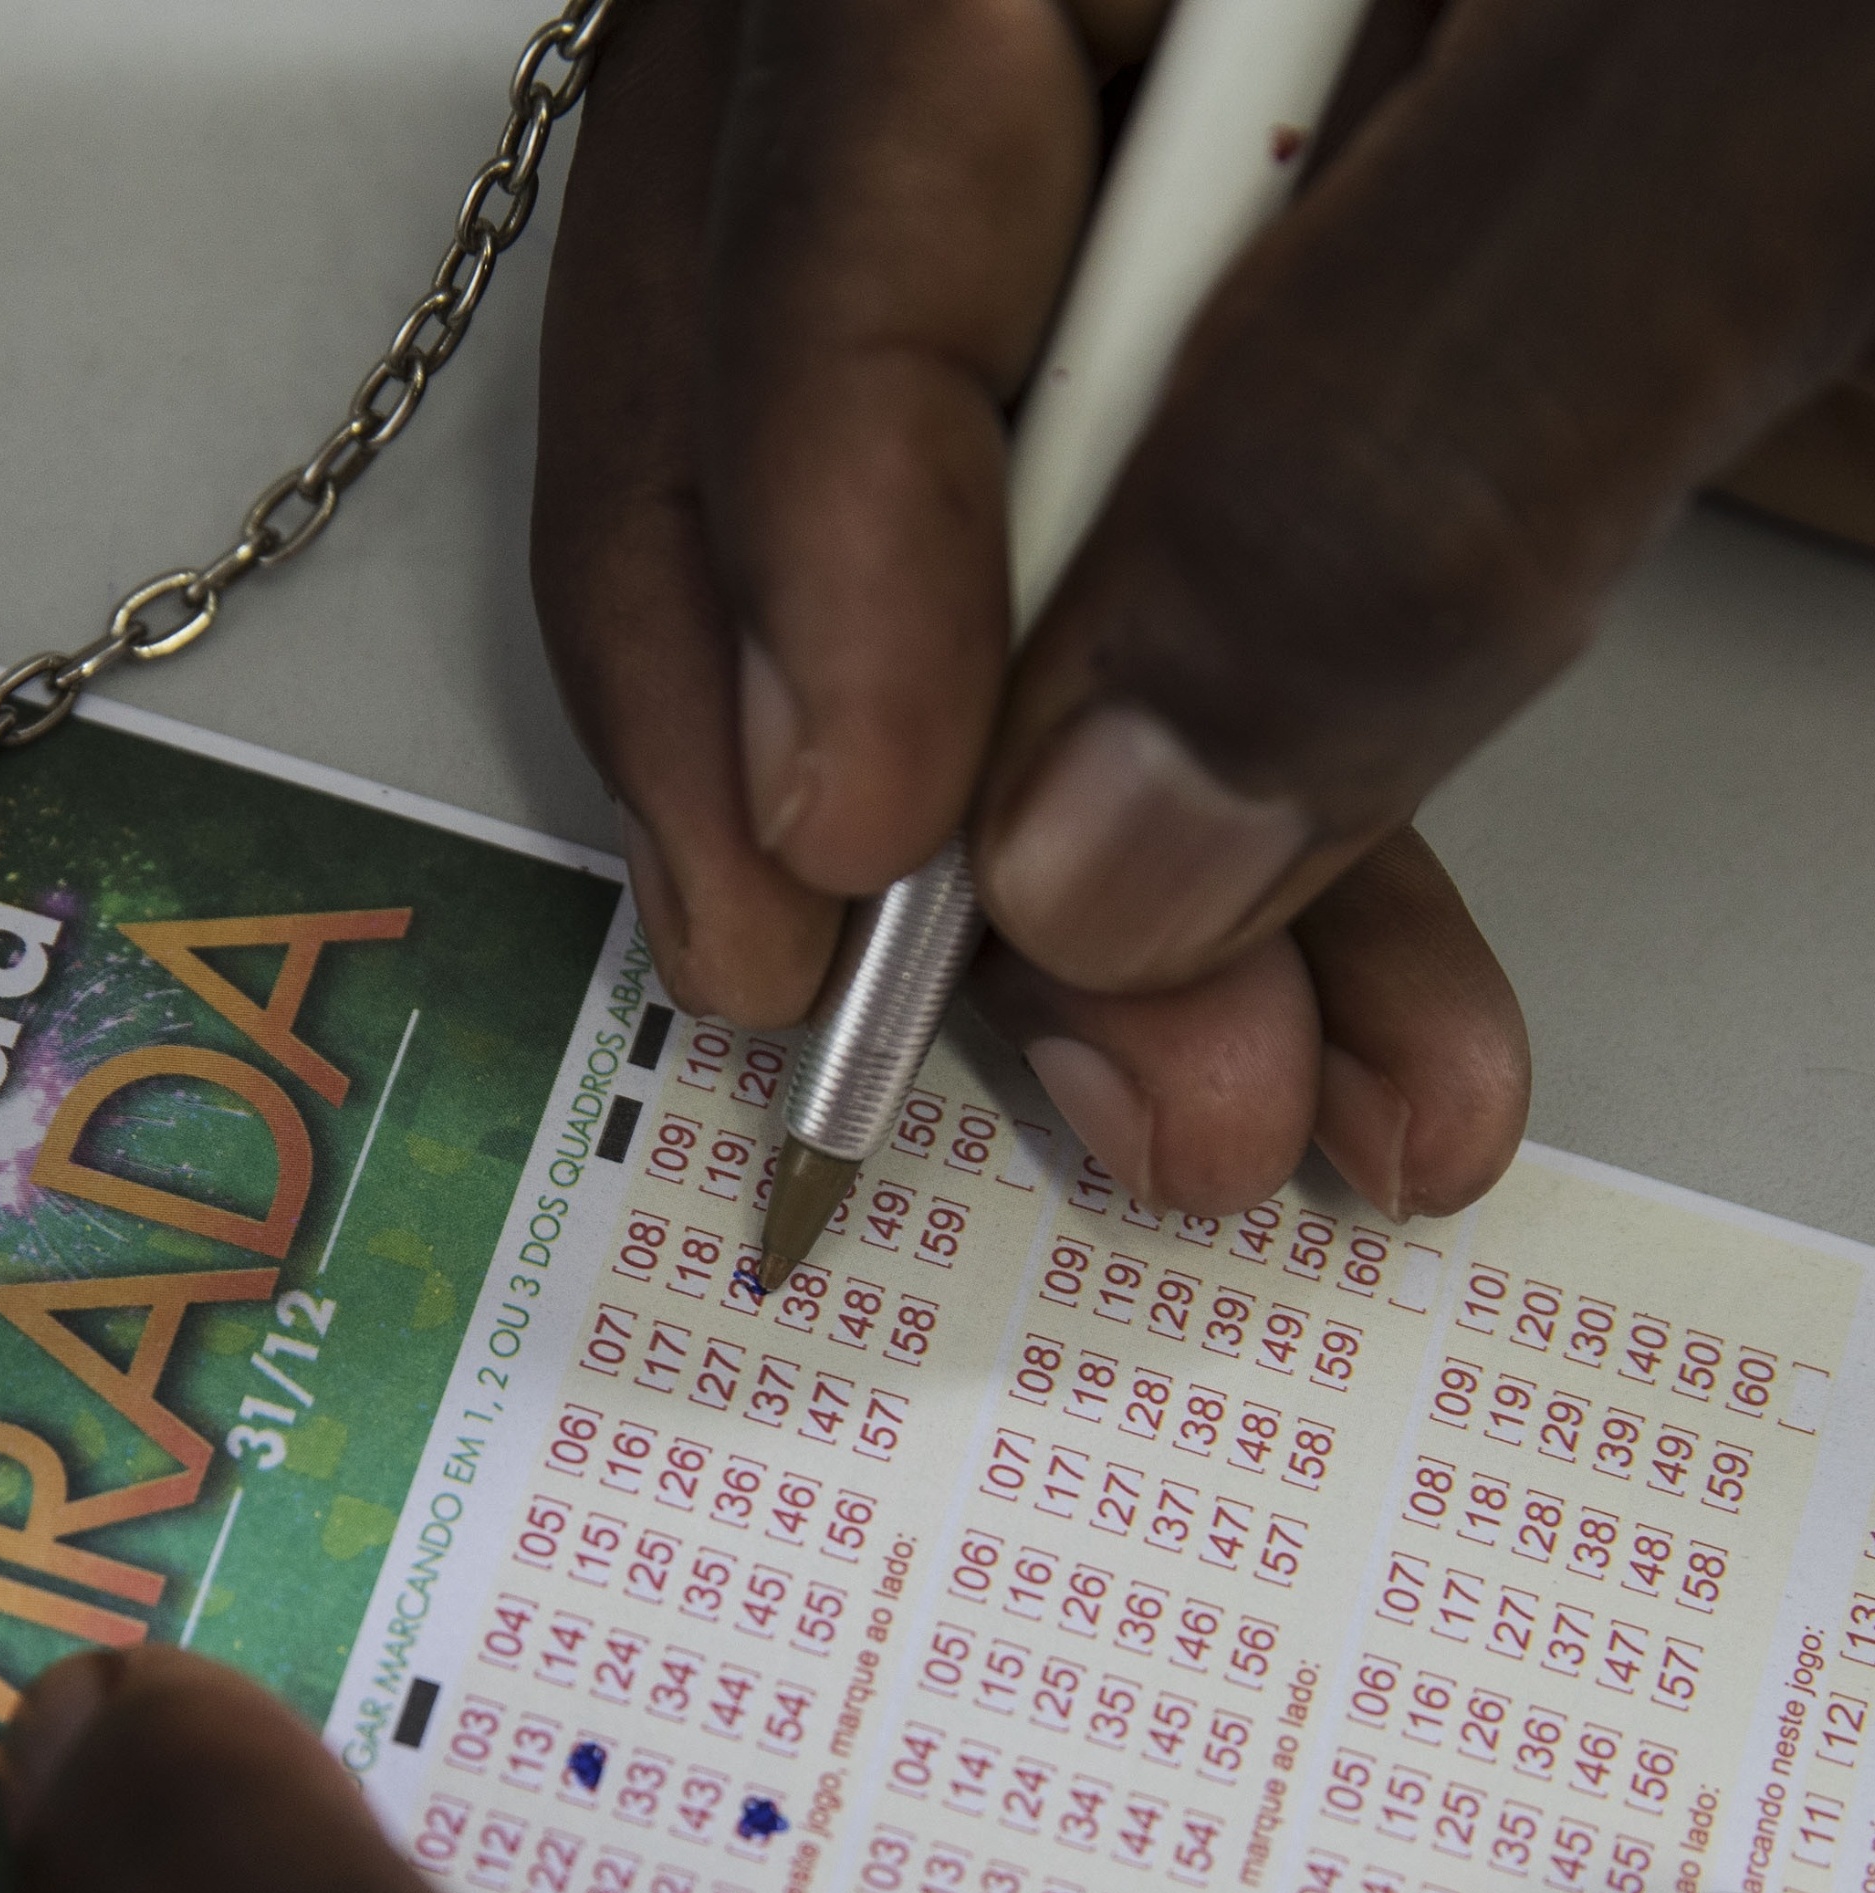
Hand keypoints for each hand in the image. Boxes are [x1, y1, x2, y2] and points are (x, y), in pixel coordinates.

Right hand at [532, 0, 1874, 1216]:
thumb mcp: (1808, 100)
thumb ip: (1431, 422)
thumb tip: (1104, 827)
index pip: (851, 106)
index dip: (803, 493)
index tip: (865, 830)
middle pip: (824, 358)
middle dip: (864, 742)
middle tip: (932, 1023)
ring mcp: (1244, 179)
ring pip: (1004, 546)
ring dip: (1092, 883)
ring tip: (1200, 1107)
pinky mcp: (1346, 370)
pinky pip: (1200, 627)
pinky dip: (1269, 863)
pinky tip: (1345, 1034)